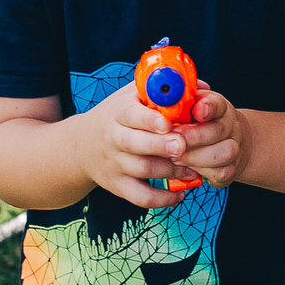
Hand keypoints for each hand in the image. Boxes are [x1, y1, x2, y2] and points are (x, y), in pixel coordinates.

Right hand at [83, 83, 248, 207]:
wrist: (83, 145)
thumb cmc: (118, 116)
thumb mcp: (132, 95)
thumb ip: (163, 90)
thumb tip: (201, 86)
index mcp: (118, 112)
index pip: (131, 115)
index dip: (149, 120)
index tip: (168, 123)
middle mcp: (113, 138)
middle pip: (135, 144)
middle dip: (161, 146)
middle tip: (182, 147)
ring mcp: (115, 163)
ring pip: (142, 170)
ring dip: (170, 171)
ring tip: (192, 170)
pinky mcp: (118, 185)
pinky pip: (140, 196)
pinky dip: (162, 199)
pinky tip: (180, 195)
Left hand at [167, 89, 246, 190]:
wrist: (225, 143)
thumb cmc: (198, 123)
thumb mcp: (190, 108)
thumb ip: (177, 103)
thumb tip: (158, 95)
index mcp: (219, 107)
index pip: (217, 103)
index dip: (208, 106)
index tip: (196, 110)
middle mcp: (230, 126)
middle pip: (218, 130)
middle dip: (192, 137)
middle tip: (171, 139)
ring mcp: (234, 148)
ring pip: (222, 154)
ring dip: (194, 157)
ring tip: (174, 157)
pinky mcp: (230, 169)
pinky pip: (219, 172)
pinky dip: (200, 171)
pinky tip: (185, 167)